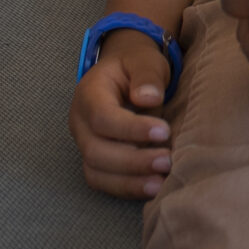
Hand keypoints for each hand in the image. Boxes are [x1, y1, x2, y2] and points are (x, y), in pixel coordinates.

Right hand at [69, 30, 175, 198]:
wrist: (127, 72)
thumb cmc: (137, 65)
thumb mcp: (144, 60)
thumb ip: (146, 75)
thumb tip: (148, 99)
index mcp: (89, 94)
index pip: (102, 118)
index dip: (131, 129)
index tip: (164, 131)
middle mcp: (81, 123)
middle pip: (96, 151)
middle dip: (132, 161)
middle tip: (167, 161)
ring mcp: (86, 144)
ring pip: (96, 172)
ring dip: (129, 181)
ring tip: (161, 182)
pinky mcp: (97, 160)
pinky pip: (104, 181)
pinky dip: (127, 188)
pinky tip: (153, 189)